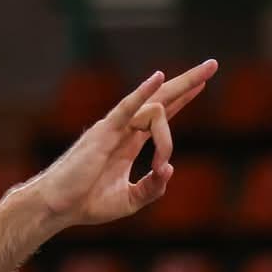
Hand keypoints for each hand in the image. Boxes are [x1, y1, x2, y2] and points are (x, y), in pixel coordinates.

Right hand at [28, 59, 217, 230]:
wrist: (57, 207)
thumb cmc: (87, 203)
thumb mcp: (131, 200)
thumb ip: (153, 188)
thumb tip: (169, 169)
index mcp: (131, 141)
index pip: (162, 112)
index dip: (184, 97)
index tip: (203, 82)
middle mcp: (125, 128)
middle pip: (162, 97)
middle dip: (189, 81)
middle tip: (213, 63)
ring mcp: (114, 127)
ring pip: (153, 106)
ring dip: (169, 132)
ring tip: (166, 151)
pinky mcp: (103, 133)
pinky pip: (127, 108)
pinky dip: (143, 92)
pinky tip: (158, 78)